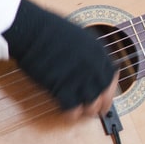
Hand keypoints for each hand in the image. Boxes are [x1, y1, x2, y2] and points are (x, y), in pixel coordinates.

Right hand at [3, 0, 117, 118]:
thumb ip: (90, 52)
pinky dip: (71, 114)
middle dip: (102, 105)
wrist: (32, 30)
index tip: (104, 94)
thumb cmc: (49, 29)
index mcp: (100, 54)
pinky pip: (73, 110)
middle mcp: (94, 68)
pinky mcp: (63, 89)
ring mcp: (80, 80)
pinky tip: (66, 112)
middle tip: (96, 110)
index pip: (112, 78)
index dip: (108, 89)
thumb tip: (92, 63)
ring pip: (92, 105)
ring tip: (80, 111)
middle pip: (106, 95)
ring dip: (86, 111)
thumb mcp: (80, 36)